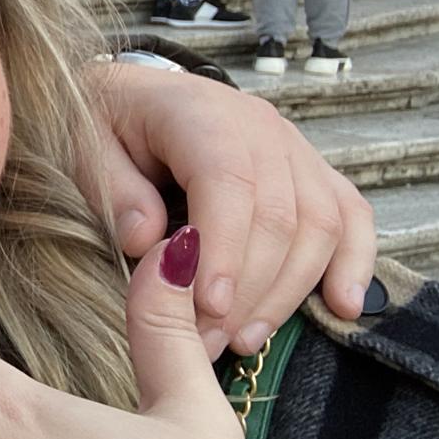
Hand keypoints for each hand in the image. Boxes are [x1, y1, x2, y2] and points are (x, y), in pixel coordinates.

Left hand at [87, 63, 373, 347]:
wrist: (131, 96)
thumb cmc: (104, 124)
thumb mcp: (83, 147)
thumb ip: (114, 192)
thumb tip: (149, 241)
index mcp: (200, 113)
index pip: (229, 182)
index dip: (225, 249)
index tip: (207, 306)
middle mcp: (260, 128)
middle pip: (281, 215)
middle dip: (248, 290)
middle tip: (206, 342)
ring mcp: (293, 149)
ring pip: (320, 224)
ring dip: (287, 292)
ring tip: (242, 339)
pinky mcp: (312, 172)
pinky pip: (352, 215)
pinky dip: (354, 262)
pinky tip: (343, 306)